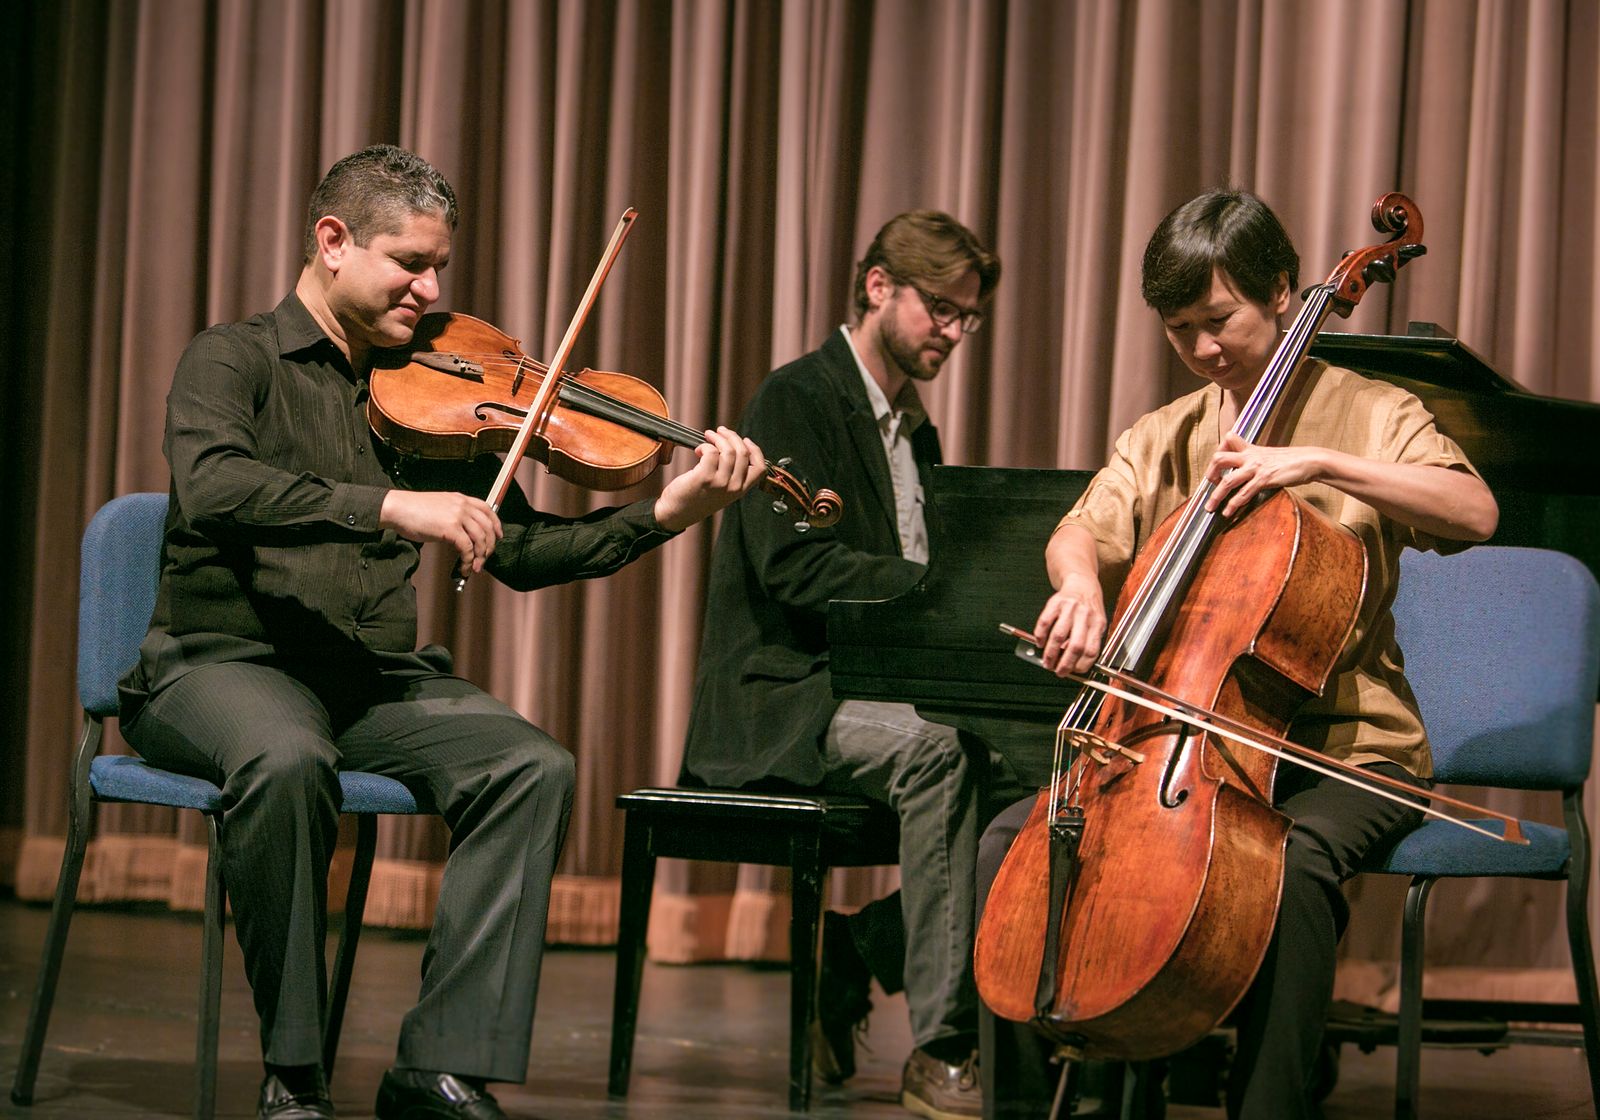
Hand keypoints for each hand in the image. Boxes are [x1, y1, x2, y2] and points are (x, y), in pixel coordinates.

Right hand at [379, 490, 502, 572]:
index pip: (488, 509)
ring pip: (481, 539)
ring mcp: (458, 516)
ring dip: (481, 557)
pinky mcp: (451, 529)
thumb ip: (454, 515)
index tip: (498, 537)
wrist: (398, 508)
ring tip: (475, 567)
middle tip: (485, 558)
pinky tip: (463, 568)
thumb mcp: (439, 506)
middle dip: (490, 546)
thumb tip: (462, 534)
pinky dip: (468, 561)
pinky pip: (467, 549)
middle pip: (488, 527)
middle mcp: (462, 506)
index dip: (496, 525)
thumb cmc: (413, 510)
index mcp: (461, 499)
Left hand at [653, 427, 766, 531]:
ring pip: (728, 450)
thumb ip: (731, 473)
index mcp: (741, 490)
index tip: (745, 440)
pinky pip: (711, 452)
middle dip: (731, 436)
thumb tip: (732, 445)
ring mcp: (720, 483)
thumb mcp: (722, 490)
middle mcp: (734, 487)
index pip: (759, 467)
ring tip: (707, 437)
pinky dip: (705, 445)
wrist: (677, 513)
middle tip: (720, 432)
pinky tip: (699, 450)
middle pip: (743, 453)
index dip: (754, 449)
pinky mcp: (705, 477)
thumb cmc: (697, 499)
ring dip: (717, 438)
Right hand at [1032, 571, 1106, 678]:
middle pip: (1076, 646)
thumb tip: (1073, 664)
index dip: (1081, 665)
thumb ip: (1088, 642)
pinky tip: (1040, 642)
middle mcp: (1085, 615)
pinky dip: (1040, 635)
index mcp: (1098, 624)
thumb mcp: (1096, 624)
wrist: (1082, 583)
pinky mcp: (1055, 602)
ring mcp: (1070, 608)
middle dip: (1065, 663)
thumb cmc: (1089, 608)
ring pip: (1058, 636)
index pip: (1092, 651)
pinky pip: (1045, 622)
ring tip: (1046, 661)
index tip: (1073, 672)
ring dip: (1050, 652)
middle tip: (1057, 671)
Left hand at [1203, 433, 1326, 517]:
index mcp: (1250, 449)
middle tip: (1210, 485)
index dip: (1218, 450)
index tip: (1217, 466)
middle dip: (1210, 474)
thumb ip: (1255, 459)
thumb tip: (1244, 470)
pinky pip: (1243, 493)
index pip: (1228, 439)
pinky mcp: (1264, 479)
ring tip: (1210, 508)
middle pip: (1219, 459)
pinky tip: (1228, 513)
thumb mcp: (1269, 455)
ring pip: (1227, 481)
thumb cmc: (1291, 460)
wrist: (1309, 460)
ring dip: (1216, 496)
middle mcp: (1250, 456)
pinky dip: (1233, 505)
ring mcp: (1256, 468)